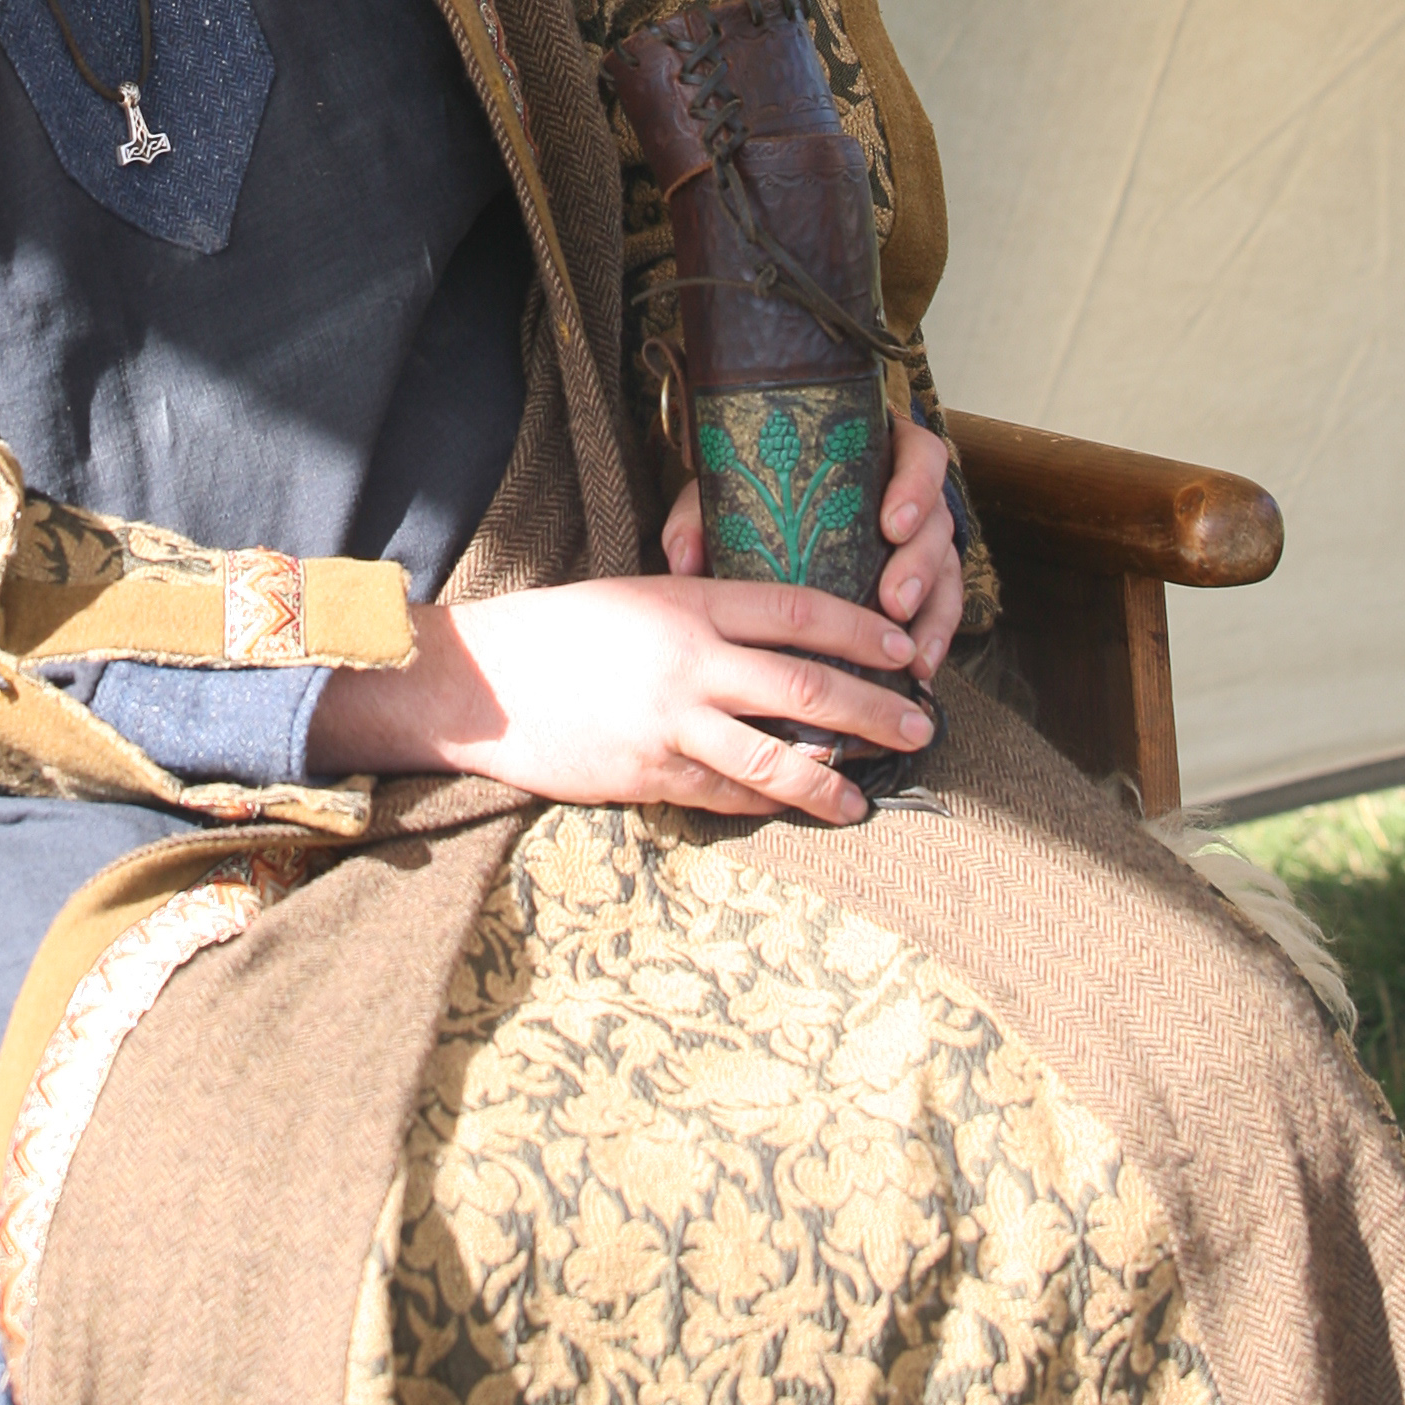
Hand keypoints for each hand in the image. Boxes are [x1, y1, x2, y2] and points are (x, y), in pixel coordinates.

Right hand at [306, 565, 935, 828]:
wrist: (483, 682)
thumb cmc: (561, 629)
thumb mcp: (639, 595)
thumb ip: (705, 613)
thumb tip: (777, 637)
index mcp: (689, 600)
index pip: (798, 610)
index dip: (860, 631)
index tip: (904, 646)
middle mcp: (689, 661)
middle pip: (805, 687)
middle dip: (873, 709)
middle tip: (922, 725)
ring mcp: (670, 723)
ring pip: (774, 758)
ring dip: (831, 778)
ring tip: (868, 795)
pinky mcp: (648, 775)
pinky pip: (725, 795)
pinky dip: (768, 804)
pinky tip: (798, 809)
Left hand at [660, 410, 965, 680]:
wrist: (766, 508)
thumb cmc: (756, 490)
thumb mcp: (731, 487)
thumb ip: (702, 514)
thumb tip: (682, 559)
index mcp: (878, 449)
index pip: (919, 454)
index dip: (914, 487)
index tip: (890, 524)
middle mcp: (910, 491)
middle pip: (937, 520)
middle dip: (921, 564)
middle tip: (895, 601)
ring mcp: (921, 535)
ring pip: (947, 567)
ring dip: (933, 611)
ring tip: (913, 654)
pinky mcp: (923, 577)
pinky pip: (944, 606)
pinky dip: (935, 637)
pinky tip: (921, 669)